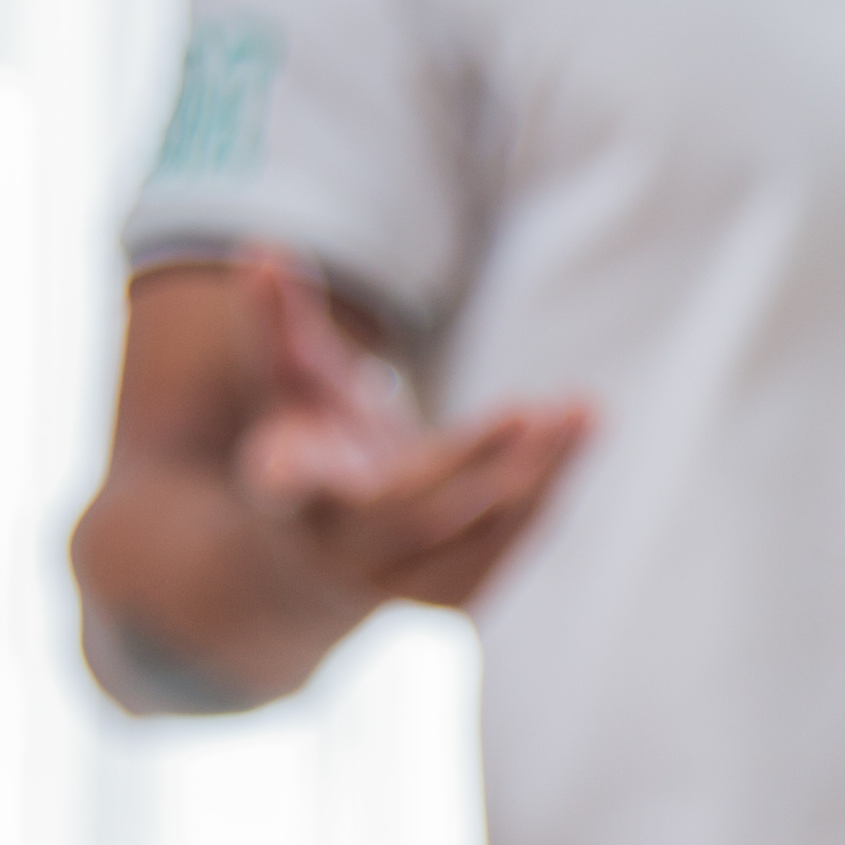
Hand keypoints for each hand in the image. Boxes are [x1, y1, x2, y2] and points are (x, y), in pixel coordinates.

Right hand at [231, 252, 588, 614]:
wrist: (324, 554)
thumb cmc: (308, 449)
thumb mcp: (288, 384)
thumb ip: (277, 323)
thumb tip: (264, 250)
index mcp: (290, 496)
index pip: (287, 489)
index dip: (292, 478)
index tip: (292, 463)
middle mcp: (340, 549)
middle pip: (405, 515)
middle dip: (469, 466)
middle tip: (531, 411)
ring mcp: (398, 581)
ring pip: (472, 537)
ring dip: (533, 476)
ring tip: (580, 410)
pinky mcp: (450, 594)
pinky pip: (505, 548)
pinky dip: (544, 494)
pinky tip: (576, 435)